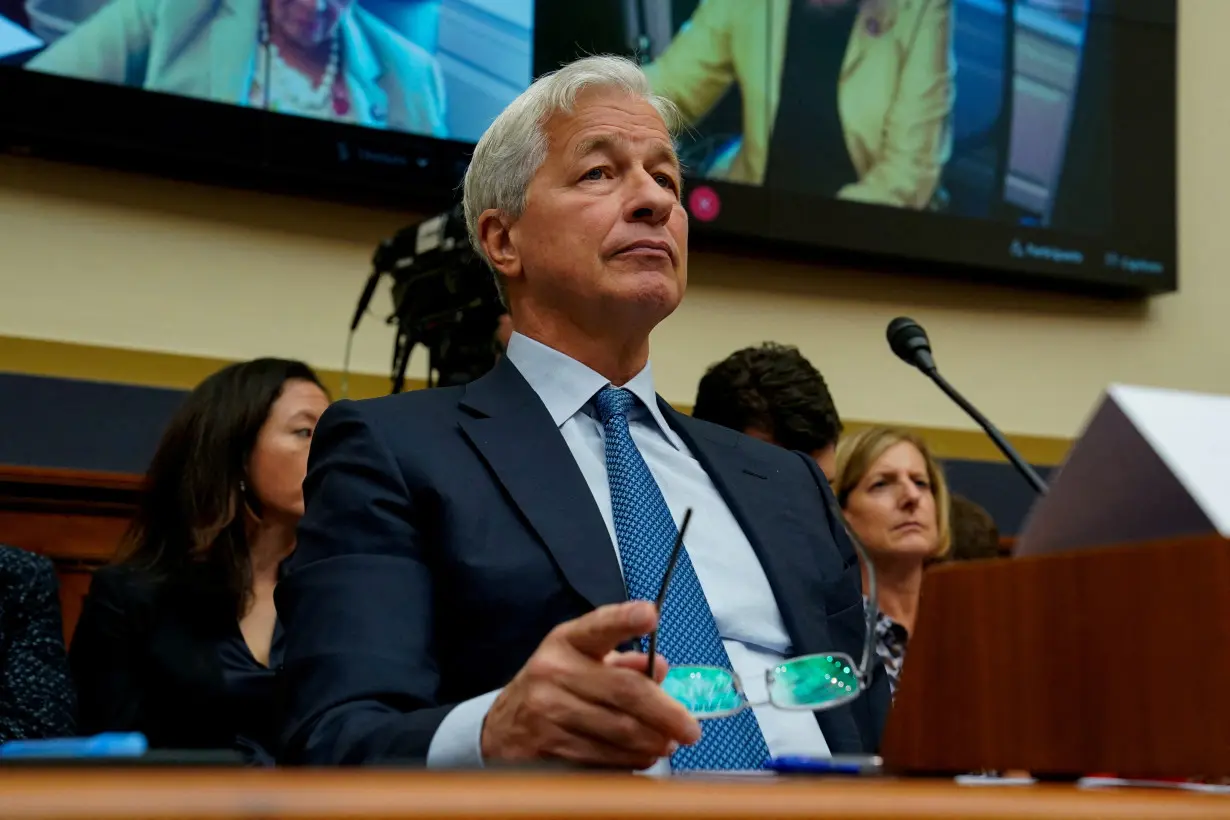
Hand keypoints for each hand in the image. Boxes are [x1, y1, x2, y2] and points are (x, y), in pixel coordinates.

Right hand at [480, 601, 701, 769]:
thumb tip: (660, 669)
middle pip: (625, 692)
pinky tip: (639, 759)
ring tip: (665, 745)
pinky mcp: (545, 749)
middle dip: (666, 713)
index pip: (599, 626)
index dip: (625, 620)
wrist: (501, 729)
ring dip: (651, 743)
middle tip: (691, 730)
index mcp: (567, 642)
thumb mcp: (582, 662)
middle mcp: (553, 672)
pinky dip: (629, 763)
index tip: (650, 615)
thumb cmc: (554, 688)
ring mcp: (546, 712)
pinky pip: (602, 759)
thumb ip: (623, 662)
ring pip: (618, 732)